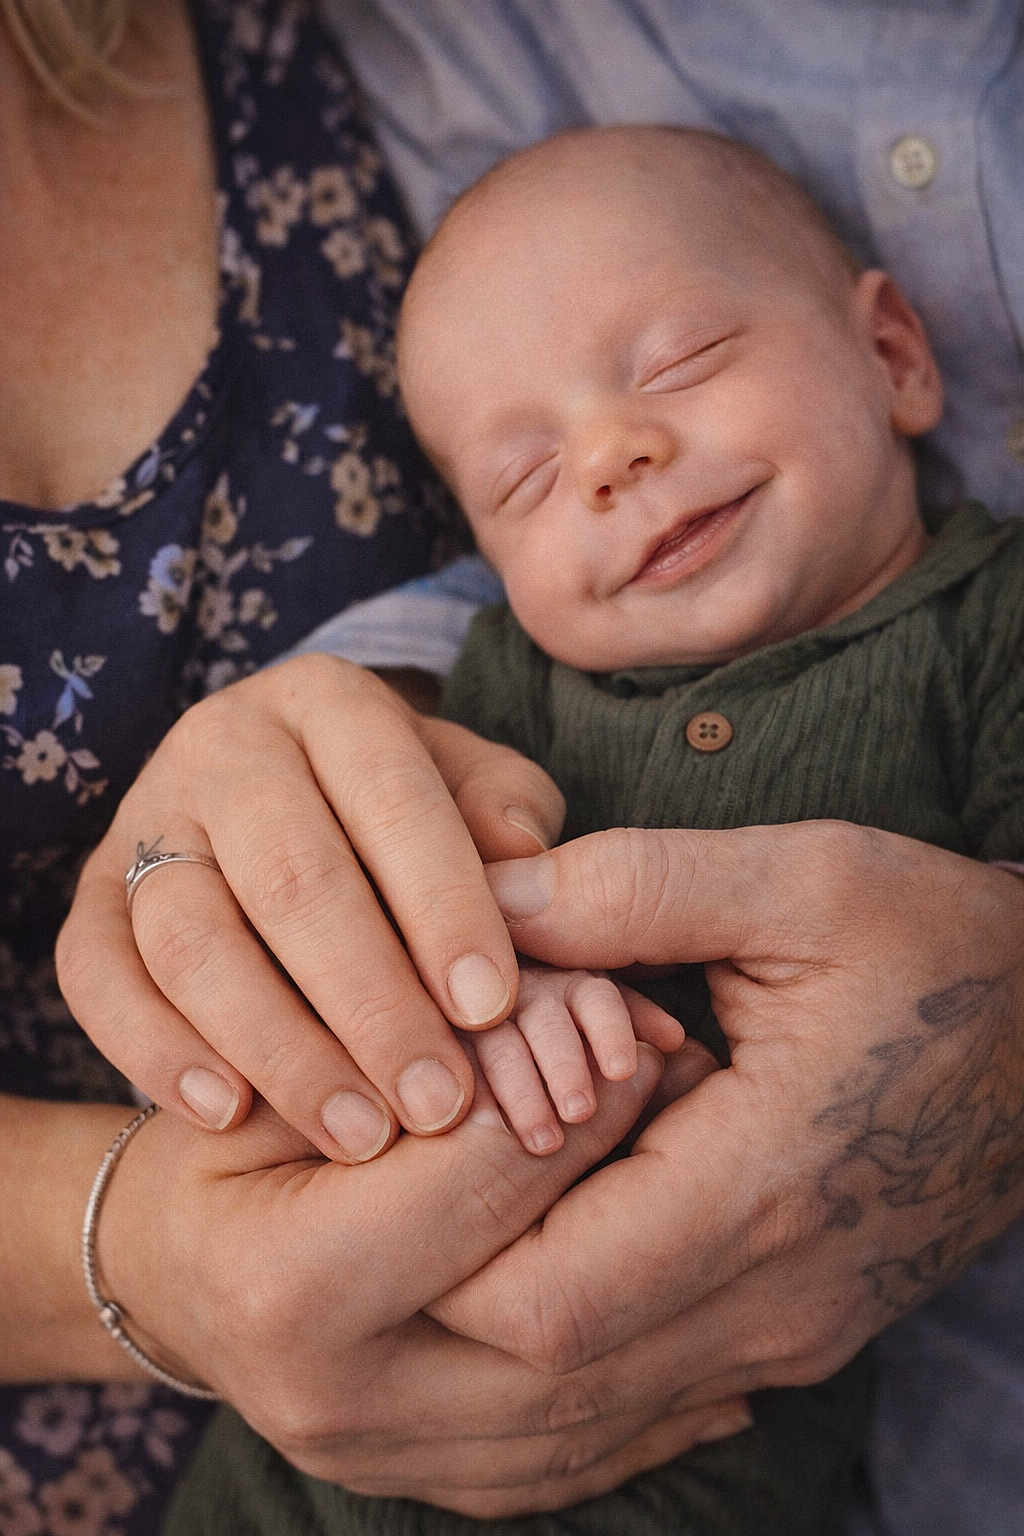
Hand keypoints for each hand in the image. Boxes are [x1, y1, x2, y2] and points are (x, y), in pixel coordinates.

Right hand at [56, 654, 564, 1160]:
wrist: (276, 791)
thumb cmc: (399, 805)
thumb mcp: (469, 782)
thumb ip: (504, 810)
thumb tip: (520, 857)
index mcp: (330, 702)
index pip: (391, 797)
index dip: (444, 904)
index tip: (489, 1008)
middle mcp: (224, 744)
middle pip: (291, 877)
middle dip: (371, 1003)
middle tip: (435, 1100)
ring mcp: (145, 818)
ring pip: (191, 936)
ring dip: (278, 1048)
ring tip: (358, 1131)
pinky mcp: (90, 893)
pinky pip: (96, 977)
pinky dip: (156, 1052)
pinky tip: (230, 1115)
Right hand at [98, 1049, 749, 1515]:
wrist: (170, 1276)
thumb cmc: (221, 1142)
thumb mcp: (277, 1069)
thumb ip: (398, 1041)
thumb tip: (556, 1007)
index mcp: (286, 1286)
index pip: (475, 1184)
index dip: (571, 1100)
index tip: (639, 1039)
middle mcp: (345, 1400)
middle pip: (551, 1307)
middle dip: (648, 1199)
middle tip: (708, 1113)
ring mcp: (397, 1461)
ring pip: (592, 1404)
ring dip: (687, 1306)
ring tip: (741, 1208)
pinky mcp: (441, 1487)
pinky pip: (588, 1459)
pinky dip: (669, 1396)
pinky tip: (725, 1336)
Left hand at [429, 823, 1023, 1412]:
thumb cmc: (941, 945)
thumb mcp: (805, 877)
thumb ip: (633, 887)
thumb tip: (485, 909)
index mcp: (768, 1184)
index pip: (548, 1296)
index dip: (443, 1233)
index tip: (412, 1133)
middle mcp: (778, 1296)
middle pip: (550, 1368)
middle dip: (452, 1274)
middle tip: (415, 1162)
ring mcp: (793, 1331)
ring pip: (594, 1392)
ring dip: (507, 1304)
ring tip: (470, 1187)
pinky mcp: (800, 1332)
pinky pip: (650, 1373)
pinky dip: (577, 1320)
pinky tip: (557, 1223)